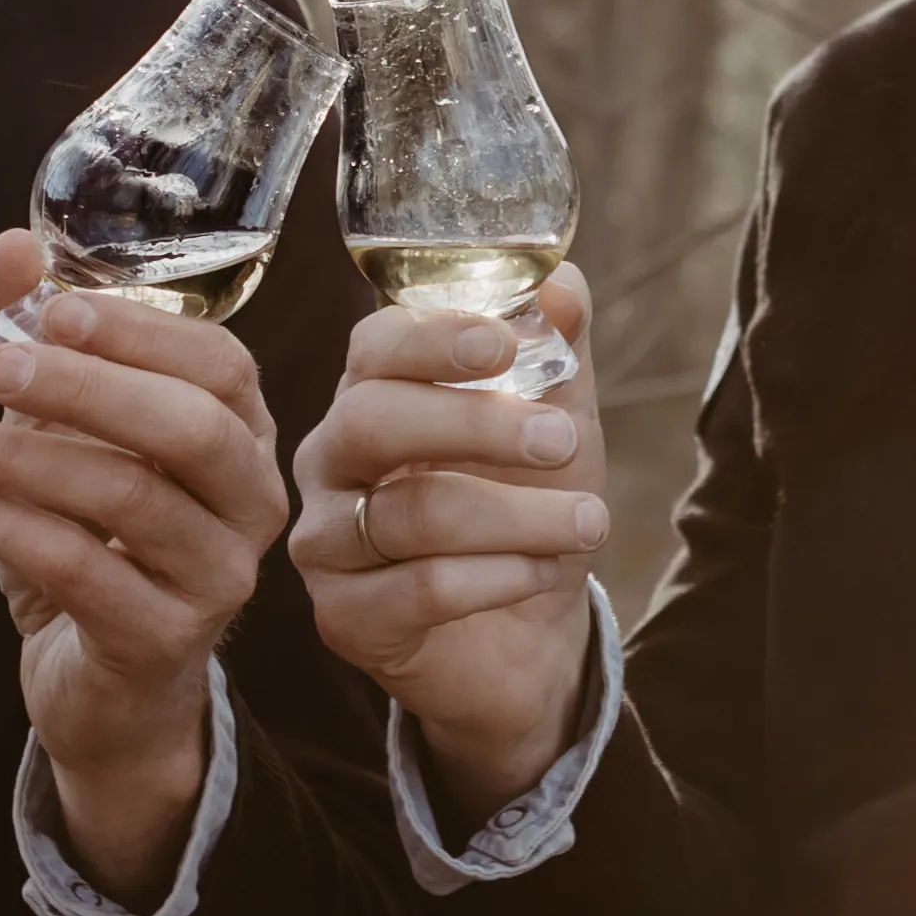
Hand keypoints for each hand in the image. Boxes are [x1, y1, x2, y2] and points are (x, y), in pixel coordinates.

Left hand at [0, 231, 289, 904]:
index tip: (50, 306)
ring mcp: (219, 577)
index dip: (136, 329)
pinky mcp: (166, 640)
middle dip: (85, 386)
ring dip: (24, 459)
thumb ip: (46, 340)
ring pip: (131, 500)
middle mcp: (251, 502)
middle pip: (190, 427)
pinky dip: (7, 527)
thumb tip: (11, 245)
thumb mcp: (65, 435)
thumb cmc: (94, 543)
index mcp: (242, 436)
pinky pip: (86, 572)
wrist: (109, 688)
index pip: (219, 363)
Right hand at [289, 269, 607, 823]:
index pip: (373, 346)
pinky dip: (496, 578)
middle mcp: (330, 460)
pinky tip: (545, 572)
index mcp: (371, 392)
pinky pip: (417, 591)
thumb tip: (563, 282)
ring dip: (514, 516)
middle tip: (563, 442)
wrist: (526, 632)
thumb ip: (557, 350)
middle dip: (476, 426)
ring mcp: (327, 542)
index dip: (431, 338)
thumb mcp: (555, 420)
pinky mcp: (345, 618)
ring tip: (588, 522)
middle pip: (371, 421)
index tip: (503, 344)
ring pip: (406, 514)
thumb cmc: (525, 503)